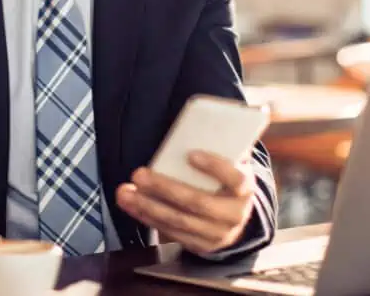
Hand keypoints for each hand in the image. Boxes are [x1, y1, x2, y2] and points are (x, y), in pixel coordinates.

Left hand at [116, 150, 254, 254]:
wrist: (234, 217)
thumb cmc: (224, 180)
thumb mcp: (230, 165)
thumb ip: (221, 148)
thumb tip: (196, 125)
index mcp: (244, 188)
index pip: (235, 179)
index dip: (214, 167)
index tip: (190, 154)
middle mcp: (234, 215)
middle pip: (197, 202)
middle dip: (164, 188)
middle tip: (138, 173)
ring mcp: (217, 234)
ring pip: (178, 221)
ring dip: (147, 206)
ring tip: (125, 192)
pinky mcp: (200, 246)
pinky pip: (170, 232)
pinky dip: (147, 218)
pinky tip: (131, 204)